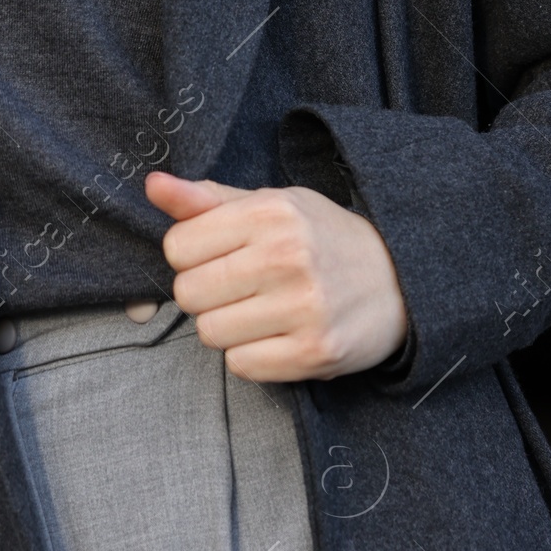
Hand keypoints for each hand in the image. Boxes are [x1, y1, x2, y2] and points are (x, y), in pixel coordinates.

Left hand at [145, 170, 408, 381]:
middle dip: (204, 293)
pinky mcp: (316, 353)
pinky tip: (276, 335)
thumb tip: (152, 185)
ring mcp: (303, 308)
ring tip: (259, 310)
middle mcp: (287, 257)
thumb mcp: (270, 204)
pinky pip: (242, 365)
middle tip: (238, 286)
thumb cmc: (320, 237)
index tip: (218, 255)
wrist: (398, 279)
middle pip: (188, 293)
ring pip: (211, 333)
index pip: (178, 246)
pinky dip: (250, 355)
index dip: (190, 254)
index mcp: (270, 213)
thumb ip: (206, 199)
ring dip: (226, 326)